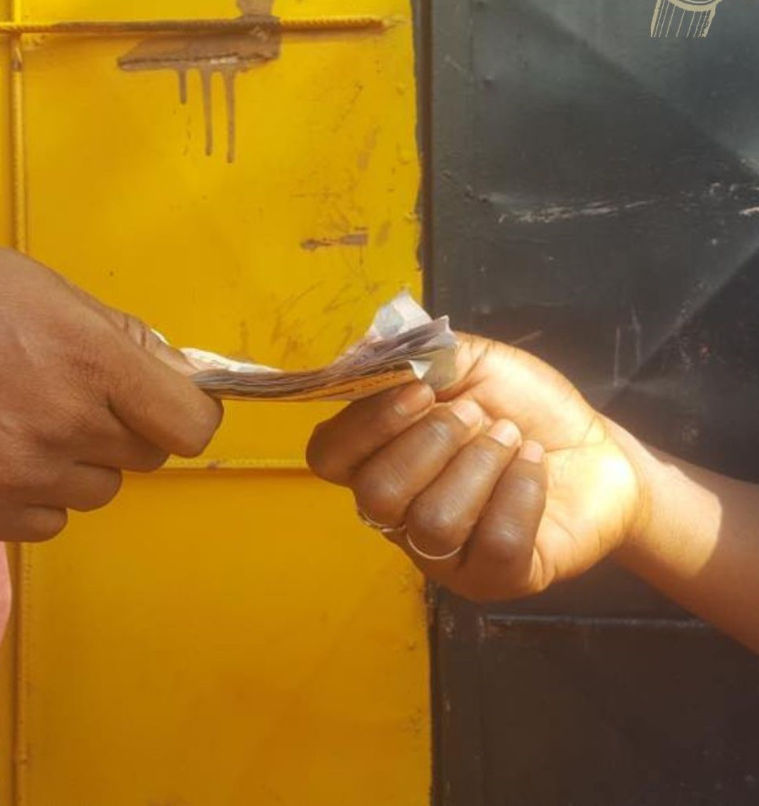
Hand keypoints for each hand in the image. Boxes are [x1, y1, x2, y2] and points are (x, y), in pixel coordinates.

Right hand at [0, 227, 221, 540]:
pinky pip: (43, 524)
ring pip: (92, 494)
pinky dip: (28, 497)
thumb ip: (114, 334)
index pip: (191, 426)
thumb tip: (175, 372)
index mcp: (90, 356)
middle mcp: (65, 423)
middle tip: (64, 396)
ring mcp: (18, 475)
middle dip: (118, 430)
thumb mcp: (37, 284)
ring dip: (71, 466)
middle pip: (143, 459)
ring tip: (13, 422)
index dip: (181, 415)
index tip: (160, 407)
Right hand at [306, 335, 644, 600]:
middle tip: (479, 415)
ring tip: (513, 439)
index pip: (328, 457)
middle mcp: (396, 514)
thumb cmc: (522, 407)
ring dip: (482, 465)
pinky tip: (533, 467)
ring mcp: (441, 555)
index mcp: (377, 458)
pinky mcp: (493, 579)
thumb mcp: (472, 362)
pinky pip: (493, 546)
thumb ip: (421, 353)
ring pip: (434, 523)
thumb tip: (374, 346)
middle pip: (377, 494)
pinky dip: (521, 493)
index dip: (368, 424)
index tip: (423, 391)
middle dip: (434, 442)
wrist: (596, 449)